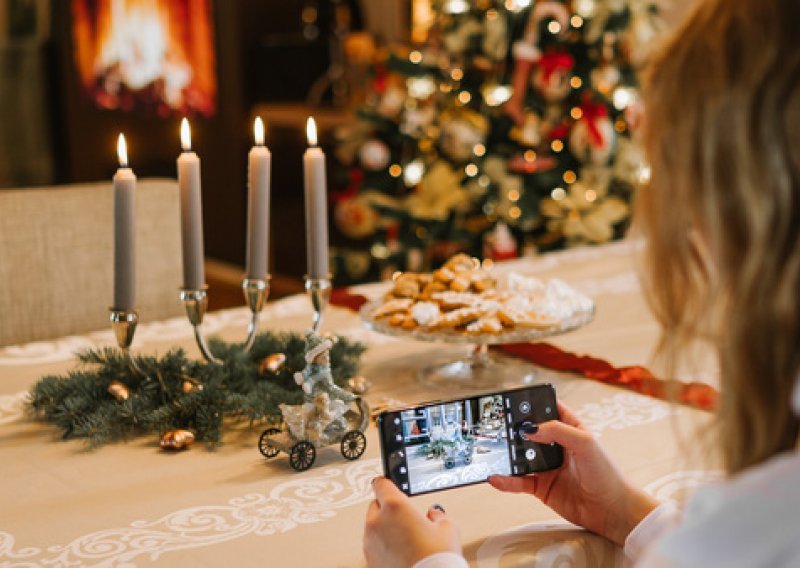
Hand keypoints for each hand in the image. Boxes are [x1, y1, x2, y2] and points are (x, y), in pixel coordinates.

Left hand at [364, 477, 461, 567]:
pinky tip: (400, 554)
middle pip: (376, 505)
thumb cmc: (436, 560)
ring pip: (373, 527)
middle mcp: (377, 522)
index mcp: (395, 506)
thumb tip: (434, 515)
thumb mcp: (448, 528)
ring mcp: (370, 543)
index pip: (381, 483)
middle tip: (406, 518)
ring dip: (384, 528)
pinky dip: (383, 547)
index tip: (390, 484)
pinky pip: (374, 546)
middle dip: (389, 508)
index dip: (387, 482)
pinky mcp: (369, 560)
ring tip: (406, 540)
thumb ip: (437, 515)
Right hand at [489, 403, 659, 545]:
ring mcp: (547, 467)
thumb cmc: (606, 473)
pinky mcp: (541, 487)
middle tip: (495, 424)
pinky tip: (496, 478)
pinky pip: (519, 482)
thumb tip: (529, 429)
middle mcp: (555, 446)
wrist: (613, 511)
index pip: (547, 409)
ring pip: (520, 457)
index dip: (531, 402)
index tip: (511, 397)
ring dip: (507, 454)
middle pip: (529, 432)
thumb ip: (557, 431)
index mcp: (569, 429)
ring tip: (492, 451)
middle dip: (513, 428)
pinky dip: (507, 480)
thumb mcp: (585, 443)